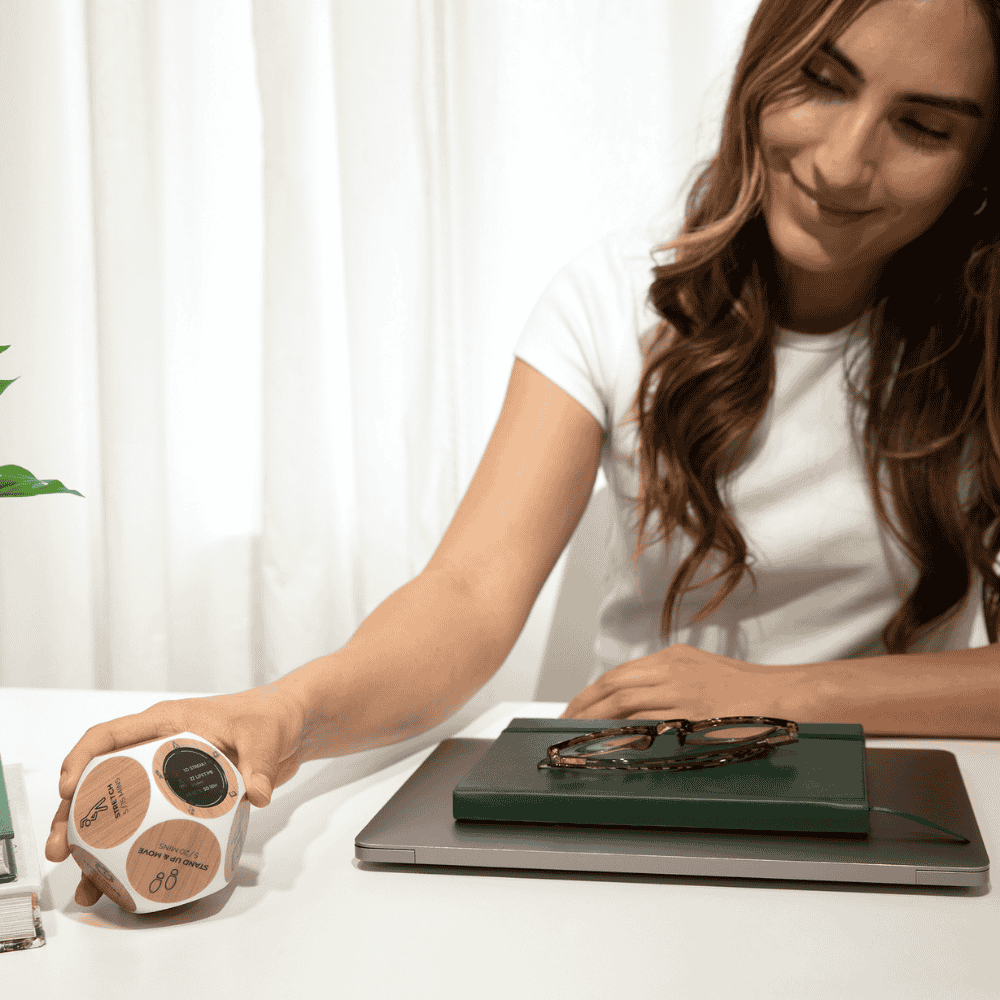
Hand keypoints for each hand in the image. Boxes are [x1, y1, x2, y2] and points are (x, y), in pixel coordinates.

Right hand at [45, 682, 306, 906]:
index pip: (109, 736)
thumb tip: (257, 794)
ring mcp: (166, 776)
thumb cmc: (270, 718)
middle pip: (100, 781)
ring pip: (119, 810)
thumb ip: (259, 764)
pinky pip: (148, 824)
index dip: (80, 760)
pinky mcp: (181, 799)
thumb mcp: (263, 737)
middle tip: (61, 849)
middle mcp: (157, 749)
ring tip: (84, 881)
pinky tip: (124, 882)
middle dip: (73, 815)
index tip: (66, 790)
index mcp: (166, 723)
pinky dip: (134, 852)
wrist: (291, 726)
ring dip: (97, 845)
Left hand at [561, 643, 800, 720]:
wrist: (787, 697)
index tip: (576, 708)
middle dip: (584, 704)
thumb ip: (674, 685)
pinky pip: (647, 720)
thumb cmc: (751, 693)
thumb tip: (641, 710)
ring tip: (578, 734)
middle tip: (565, 722)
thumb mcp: (705, 675)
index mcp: (675, 658)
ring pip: (624, 700)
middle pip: (614, 683)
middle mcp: (673, 668)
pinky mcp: (692, 710)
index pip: (621, 674)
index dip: (593, 692)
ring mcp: (681, 689)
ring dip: (596, 717)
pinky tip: (609, 740)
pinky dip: (623, 729)